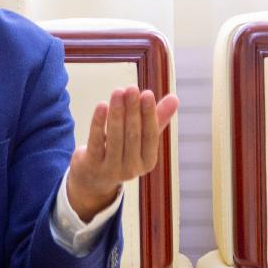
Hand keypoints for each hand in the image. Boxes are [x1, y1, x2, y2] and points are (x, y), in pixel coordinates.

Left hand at [66, 86, 178, 221]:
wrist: (93, 178)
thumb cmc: (122, 151)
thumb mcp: (141, 138)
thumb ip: (157, 118)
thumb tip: (175, 97)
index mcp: (147, 161)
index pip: (150, 135)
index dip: (149, 114)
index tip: (147, 93)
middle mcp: (131, 169)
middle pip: (133, 136)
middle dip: (132, 110)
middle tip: (132, 88)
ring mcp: (111, 169)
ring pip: (115, 137)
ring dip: (116, 112)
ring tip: (118, 92)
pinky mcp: (92, 165)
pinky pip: (96, 142)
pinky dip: (98, 123)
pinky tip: (101, 105)